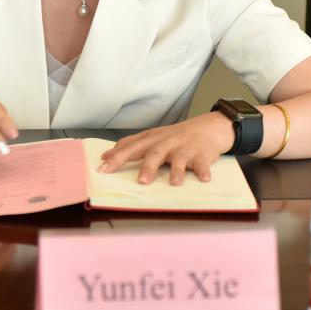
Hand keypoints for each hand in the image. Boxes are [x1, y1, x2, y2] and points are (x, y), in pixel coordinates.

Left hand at [96, 112, 233, 184]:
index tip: (102, 169)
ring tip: (174, 182)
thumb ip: (130, 145)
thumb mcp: (152, 136)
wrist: (208, 126)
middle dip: (148, 167)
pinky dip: (203, 171)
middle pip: (155, 154)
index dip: (117, 158)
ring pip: (178, 159)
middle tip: (141, 181)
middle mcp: (166, 143)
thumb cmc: (176, 135)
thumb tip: (106, 155)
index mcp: (152, 140)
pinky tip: (204, 179)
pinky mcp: (201, 154)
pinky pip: (201, 163)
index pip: (131, 148)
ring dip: (176, 170)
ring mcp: (184, 148)